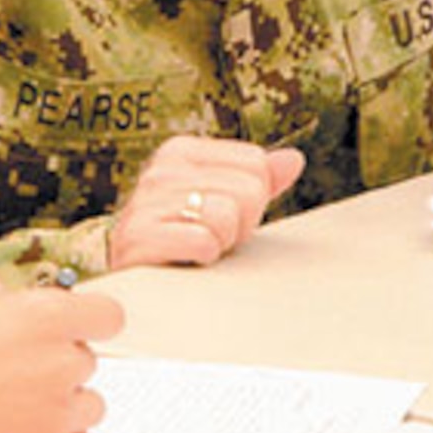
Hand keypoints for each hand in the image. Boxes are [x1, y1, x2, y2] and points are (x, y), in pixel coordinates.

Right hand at [0, 272, 123, 432]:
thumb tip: (9, 296)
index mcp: (41, 317)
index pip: (107, 315)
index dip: (87, 319)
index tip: (74, 327)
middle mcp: (58, 364)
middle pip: (87, 360)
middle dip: (56, 361)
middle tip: (11, 368)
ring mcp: (55, 416)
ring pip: (88, 405)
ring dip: (61, 403)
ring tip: (12, 402)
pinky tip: (27, 431)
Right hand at [108, 135, 304, 270]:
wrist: (139, 281)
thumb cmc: (185, 240)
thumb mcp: (225, 204)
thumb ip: (259, 180)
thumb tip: (294, 159)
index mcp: (181, 151)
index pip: (256, 163)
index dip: (251, 200)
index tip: (222, 217)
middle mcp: (161, 168)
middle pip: (248, 190)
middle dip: (238, 225)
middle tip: (210, 237)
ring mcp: (146, 200)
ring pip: (227, 215)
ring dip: (219, 243)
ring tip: (195, 248)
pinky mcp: (139, 235)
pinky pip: (203, 242)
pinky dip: (202, 258)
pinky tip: (184, 260)